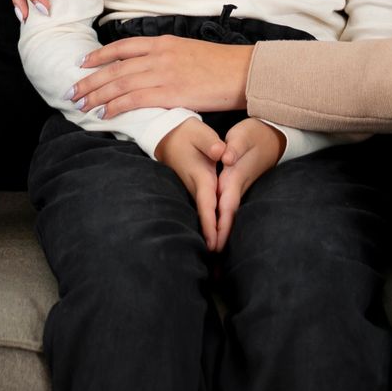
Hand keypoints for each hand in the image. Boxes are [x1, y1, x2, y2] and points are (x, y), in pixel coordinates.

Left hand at [73, 35, 252, 117]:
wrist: (245, 72)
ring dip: (97, 95)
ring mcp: (164, 74)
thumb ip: (168, 58)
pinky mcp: (171, 93)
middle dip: (90, 80)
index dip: (99, 56)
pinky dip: (116, 106)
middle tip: (72, 90)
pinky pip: (135, 100)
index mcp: (164, 43)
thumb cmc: (222, 66)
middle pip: (115, 67)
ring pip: (120, 84)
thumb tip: (153, 68)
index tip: (82, 63)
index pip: (123, 47)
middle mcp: (159, 55)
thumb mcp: (190, 52)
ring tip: (81, 104)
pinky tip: (104, 113)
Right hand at [154, 119, 226, 247]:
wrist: (168, 134)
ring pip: (203, 213)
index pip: (207, 203)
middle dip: (211, 236)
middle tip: (218, 257)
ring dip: (210, 232)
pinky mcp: (194, 188)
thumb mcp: (200, 132)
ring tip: (218, 252)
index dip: (210, 223)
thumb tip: (223, 153)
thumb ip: (211, 143)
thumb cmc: (186, 133)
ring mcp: (193, 188)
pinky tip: (214, 235)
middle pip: (205, 215)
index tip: (214, 242)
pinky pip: (203, 208)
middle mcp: (196, 186)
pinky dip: (208, 222)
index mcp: (200, 175)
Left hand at [213, 118, 284, 251]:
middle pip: (229, 216)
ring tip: (215, 256)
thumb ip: (234, 147)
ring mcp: (241, 187)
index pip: (226, 204)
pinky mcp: (241, 184)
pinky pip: (231, 208)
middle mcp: (238, 185)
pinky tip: (222, 234)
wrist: (274, 134)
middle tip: (212, 261)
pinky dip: (226, 221)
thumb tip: (226, 157)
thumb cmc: (255, 133)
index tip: (215, 244)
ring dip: (224, 234)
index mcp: (235, 176)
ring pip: (231, 214)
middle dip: (222, 238)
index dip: (220, 224)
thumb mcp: (244, 135)